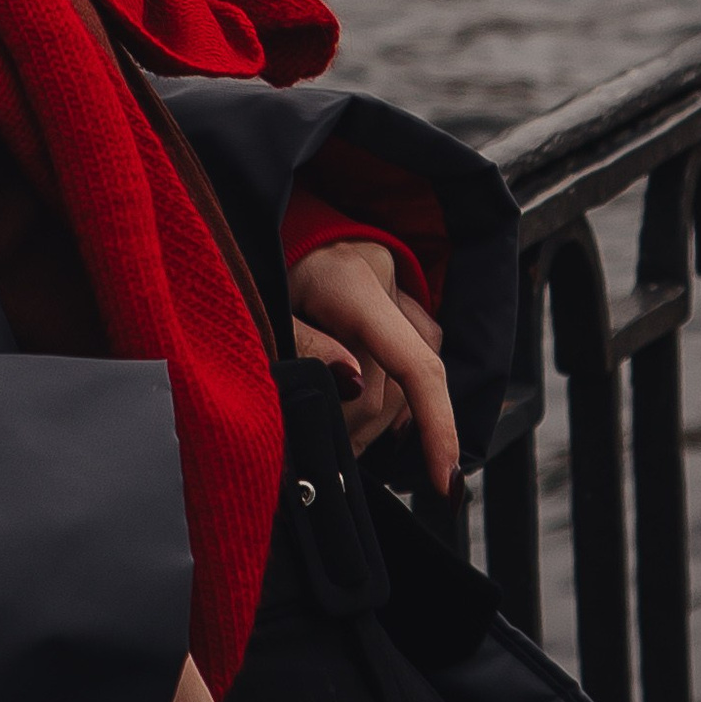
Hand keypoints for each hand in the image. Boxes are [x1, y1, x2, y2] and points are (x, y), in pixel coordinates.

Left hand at [286, 238, 457, 494]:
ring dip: (382, 413)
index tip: (444, 481)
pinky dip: (398, 388)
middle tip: (330, 452)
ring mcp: (397, 281)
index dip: (437, 426)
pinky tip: (378, 414)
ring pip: (412, 369)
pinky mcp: (398, 290)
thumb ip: (305, 344)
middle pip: (397, 379)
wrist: (264, 220)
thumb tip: (353, 382)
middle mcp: (386, 276)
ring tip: (346, 438)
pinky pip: (415, 348)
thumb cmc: (256, 264)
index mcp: (353, 280)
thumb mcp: (265, 307)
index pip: (414, 363)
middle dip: (365, 427)